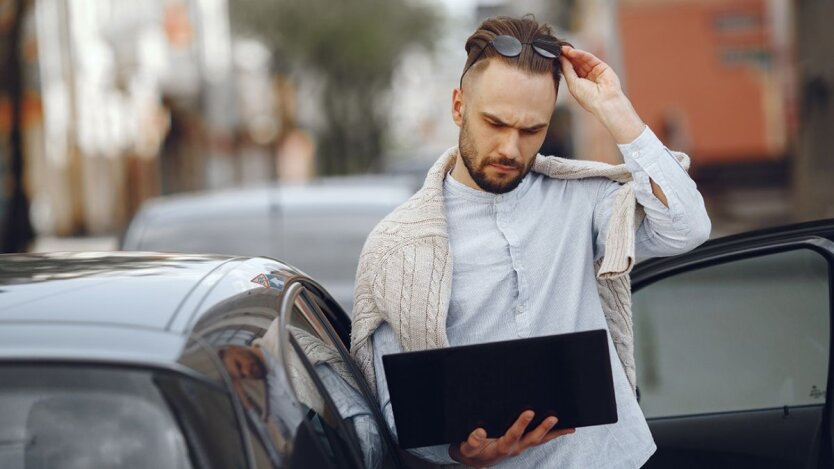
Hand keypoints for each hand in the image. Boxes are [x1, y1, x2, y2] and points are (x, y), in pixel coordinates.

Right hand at [448, 411, 575, 466]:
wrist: (476, 461)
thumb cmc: (472, 452)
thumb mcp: (467, 448)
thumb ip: (472, 442)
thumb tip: (479, 432)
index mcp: (501, 447)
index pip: (512, 436)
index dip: (521, 425)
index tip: (528, 412)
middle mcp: (515, 448)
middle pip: (532, 440)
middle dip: (544, 429)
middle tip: (554, 418)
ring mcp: (520, 446)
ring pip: (540, 440)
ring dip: (554, 433)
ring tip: (569, 426)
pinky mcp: (523, 443)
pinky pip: (540, 438)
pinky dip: (552, 434)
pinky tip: (564, 428)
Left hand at [559, 46, 643, 143]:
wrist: (604, 102)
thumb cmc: (588, 98)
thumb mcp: (573, 84)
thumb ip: (567, 70)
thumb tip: (561, 59)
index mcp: (580, 84)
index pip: (570, 70)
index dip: (563, 62)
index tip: (555, 55)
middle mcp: (588, 77)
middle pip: (576, 63)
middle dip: (567, 56)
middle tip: (558, 49)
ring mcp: (595, 71)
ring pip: (582, 60)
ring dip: (573, 53)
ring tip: (564, 49)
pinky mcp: (602, 66)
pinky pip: (590, 58)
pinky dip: (581, 54)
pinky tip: (572, 52)